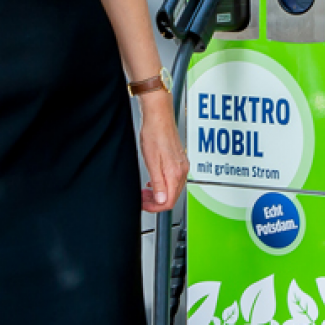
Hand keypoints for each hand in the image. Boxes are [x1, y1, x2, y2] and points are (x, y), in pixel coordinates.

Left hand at [137, 90, 188, 212]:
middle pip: (172, 197)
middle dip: (155, 201)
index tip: (144, 205)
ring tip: (145, 190)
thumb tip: (161, 200)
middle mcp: (182, 171)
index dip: (155, 207)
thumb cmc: (154, 133)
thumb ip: (158, 183)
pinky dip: (162, 184)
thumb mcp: (152, 162)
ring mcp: (182, 165)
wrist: (159, 116)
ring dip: (158, 193)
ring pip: (172, 189)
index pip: (169, 201)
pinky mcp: (179, 160)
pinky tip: (153, 180)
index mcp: (175, 173)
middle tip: (142, 198)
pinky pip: (173, 179)